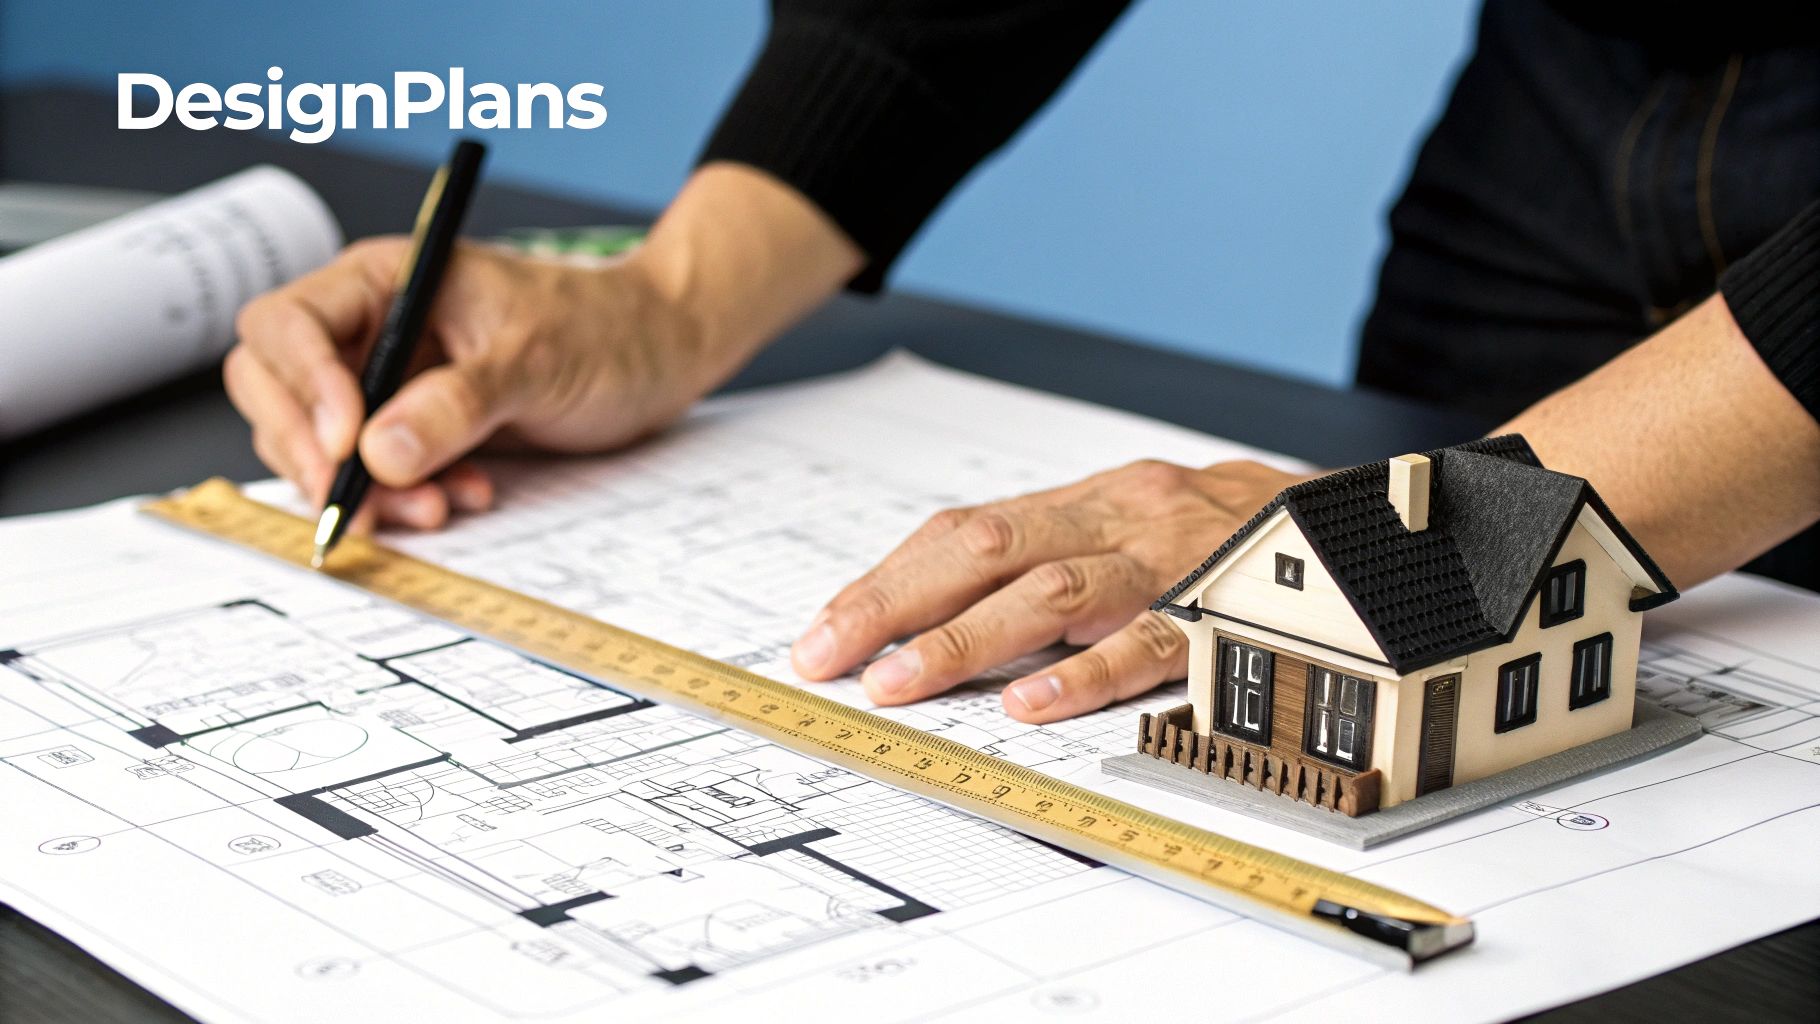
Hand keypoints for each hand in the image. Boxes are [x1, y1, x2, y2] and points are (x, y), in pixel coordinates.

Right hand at [225, 238, 709, 530]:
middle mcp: (372, 328)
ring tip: (438, 507)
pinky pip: (374, 473)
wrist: (658, 354)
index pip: (288, 324)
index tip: (348, 444)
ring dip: (363, 488)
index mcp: (385, 280)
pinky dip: (403, 497)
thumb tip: (380, 452)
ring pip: (319, 443)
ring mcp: (389, 382)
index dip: (302, 385)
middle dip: (310, 452)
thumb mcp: (536, 360)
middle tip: (356, 502)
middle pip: (276, 388)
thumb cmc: (605, 329)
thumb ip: (458, 403)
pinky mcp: (416, 430)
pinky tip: (464, 497)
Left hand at [791, 459, 1309, 722]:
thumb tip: (932, 612)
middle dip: (897, 604)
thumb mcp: (1128, 523)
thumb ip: (1048, 560)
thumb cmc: (1221, 532)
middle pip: (987, 551)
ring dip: (968, 640)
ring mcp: (1169, 567)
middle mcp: (1117, 522)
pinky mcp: (1221, 617)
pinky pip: (1149, 644)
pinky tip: (1033, 704)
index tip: (825, 633)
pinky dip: (1087, 674)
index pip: (964, 533)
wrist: (1352, 518)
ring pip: (1055, 592)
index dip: (888, 582)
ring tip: (904, 682)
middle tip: (834, 657)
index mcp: (1086, 503)